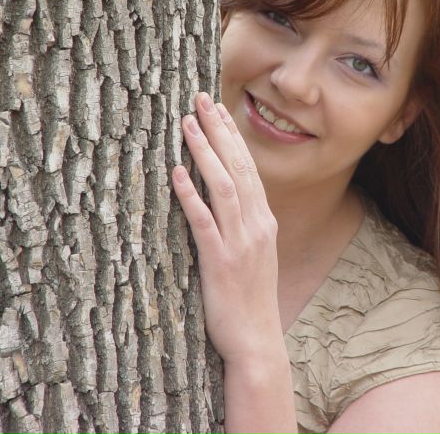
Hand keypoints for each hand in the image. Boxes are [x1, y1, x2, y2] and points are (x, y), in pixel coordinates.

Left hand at [172, 92, 282, 365]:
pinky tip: (176, 174)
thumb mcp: (254, 255)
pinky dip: (191, 195)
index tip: (216, 110)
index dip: (231, 137)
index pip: (248, 168)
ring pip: (224, 187)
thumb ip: (243, 225)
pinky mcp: (221, 262)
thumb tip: (224, 198)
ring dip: (205, 153)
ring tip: (187, 125)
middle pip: (238, 168)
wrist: (256, 341)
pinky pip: (204, 222)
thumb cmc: (249, 299)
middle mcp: (256, 226)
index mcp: (263, 222)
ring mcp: (240, 243)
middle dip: (219, 131)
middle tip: (200, 100)